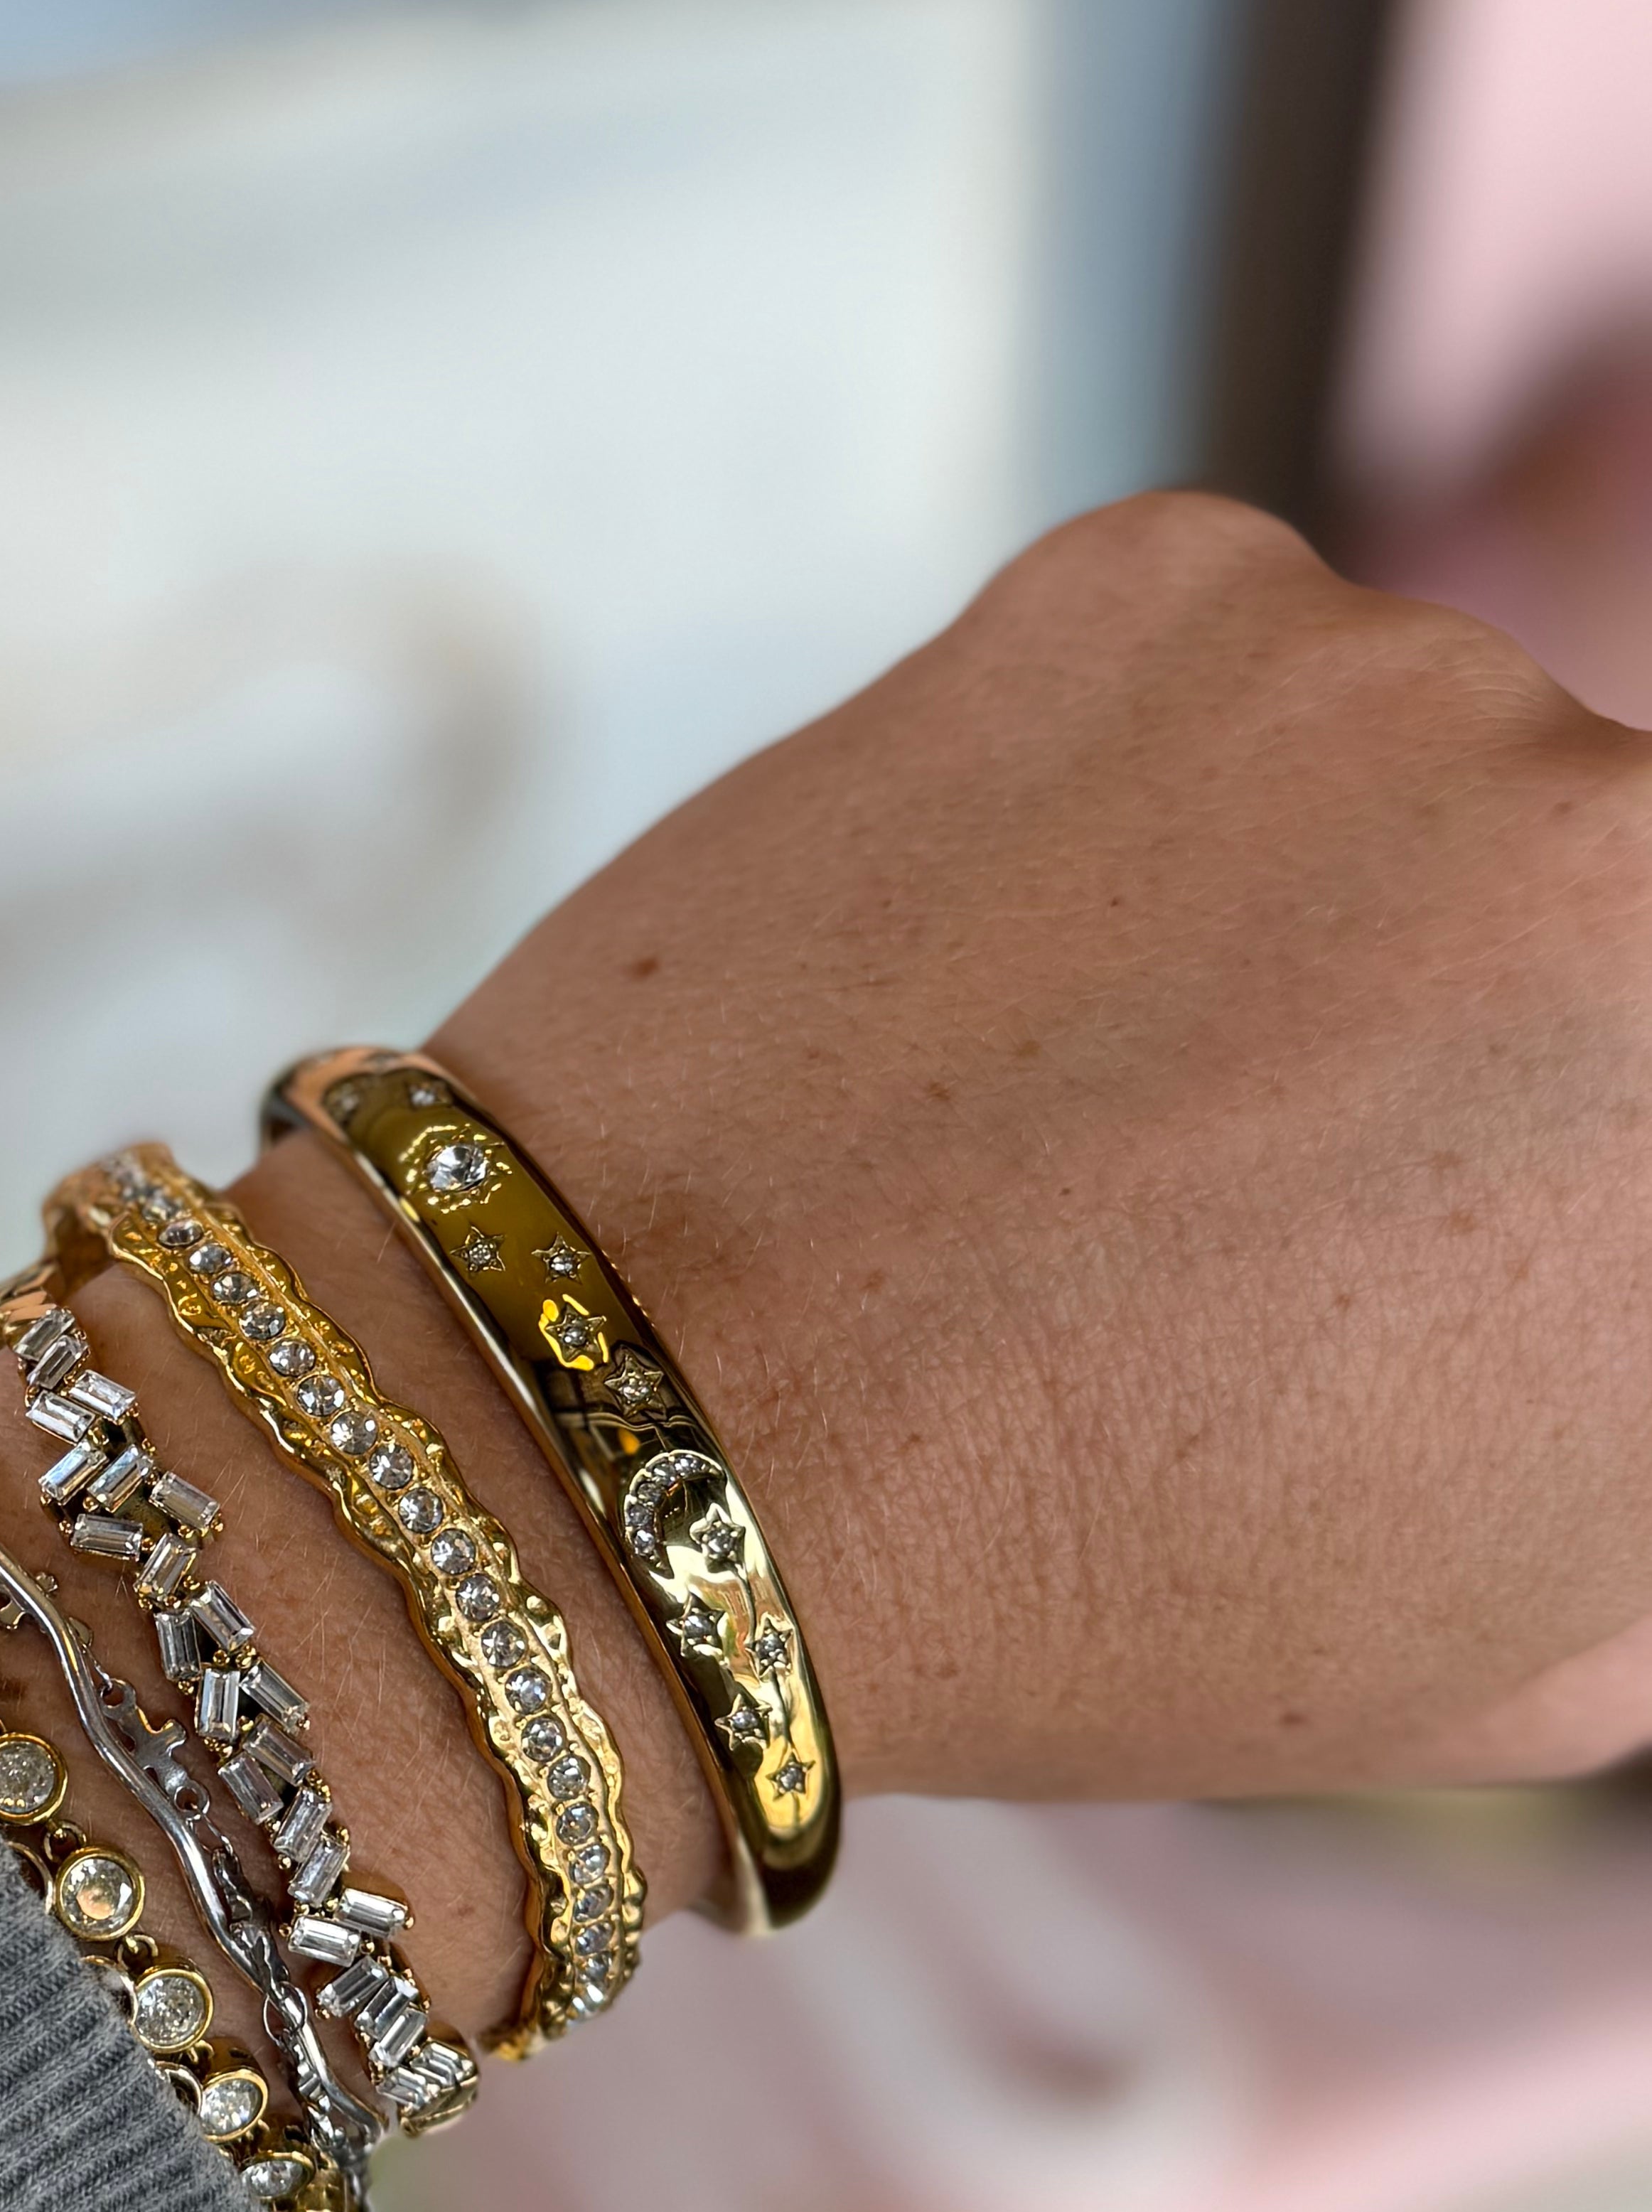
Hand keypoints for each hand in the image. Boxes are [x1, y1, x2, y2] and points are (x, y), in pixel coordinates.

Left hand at [0, 492, 1651, 2051]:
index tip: (1471, 1229)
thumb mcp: (1554, 1631)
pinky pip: (1215, 681)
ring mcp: (1386, 664)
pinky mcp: (1151, 579)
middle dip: (1477, 1041)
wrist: (657, 1426)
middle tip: (1287, 1189)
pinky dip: (1143, 800)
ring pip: (1413, 779)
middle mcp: (1627, 823)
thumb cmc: (1110, 1584)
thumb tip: (1626, 1279)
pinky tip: (1001, 982)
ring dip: (1319, 905)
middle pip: (1602, 907)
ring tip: (1105, 1110)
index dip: (1575, 1174)